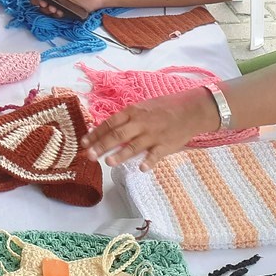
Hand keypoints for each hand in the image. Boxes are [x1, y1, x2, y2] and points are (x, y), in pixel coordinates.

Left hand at [82, 88, 219, 170]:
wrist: (191, 109)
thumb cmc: (164, 108)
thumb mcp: (143, 107)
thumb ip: (127, 119)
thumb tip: (108, 129)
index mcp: (133, 112)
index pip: (110, 123)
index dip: (96, 133)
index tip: (84, 142)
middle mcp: (141, 123)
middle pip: (118, 135)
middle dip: (102, 145)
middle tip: (89, 155)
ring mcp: (153, 135)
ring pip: (134, 146)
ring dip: (120, 154)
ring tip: (108, 162)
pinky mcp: (166, 145)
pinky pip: (156, 154)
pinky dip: (149, 161)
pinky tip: (141, 168)